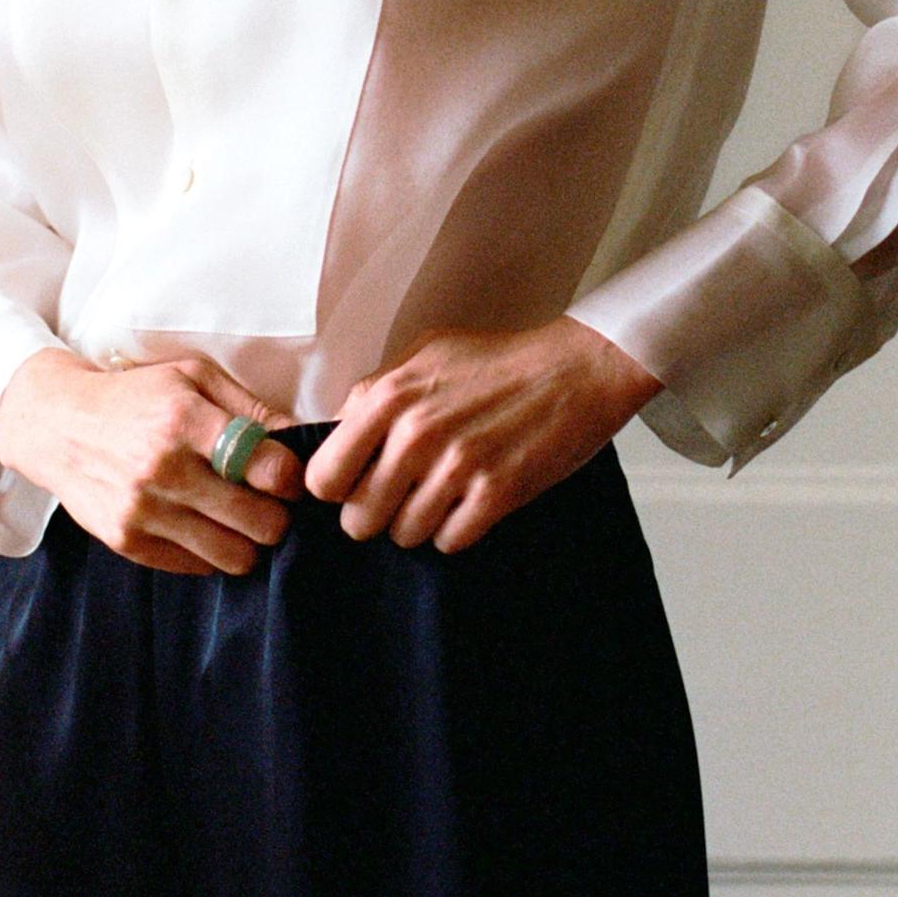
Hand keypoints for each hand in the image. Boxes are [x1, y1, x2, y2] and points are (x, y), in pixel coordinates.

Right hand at [0, 347, 306, 576]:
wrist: (59, 425)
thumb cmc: (137, 395)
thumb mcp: (192, 378)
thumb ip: (249, 408)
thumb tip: (301, 436)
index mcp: (185, 420)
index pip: (267, 468)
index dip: (291, 478)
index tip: (287, 477)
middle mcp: (164, 470)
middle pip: (259, 522)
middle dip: (277, 517)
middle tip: (270, 504)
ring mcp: (143, 512)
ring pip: (233, 556)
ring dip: (249, 542)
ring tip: (241, 520)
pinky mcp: (128, 542)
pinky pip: (196, 567)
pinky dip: (212, 553)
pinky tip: (206, 527)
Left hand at [302, 317, 662, 554]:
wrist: (574, 370)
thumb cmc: (498, 361)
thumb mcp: (424, 355)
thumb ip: (376, 393)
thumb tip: (337, 433)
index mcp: (388, 396)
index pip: (323, 477)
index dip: (338, 488)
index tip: (356, 484)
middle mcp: (415, 433)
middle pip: (359, 519)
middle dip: (377, 514)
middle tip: (402, 496)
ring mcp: (456, 466)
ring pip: (404, 535)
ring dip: (420, 521)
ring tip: (444, 492)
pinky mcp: (495, 493)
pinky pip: (449, 541)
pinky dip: (457, 528)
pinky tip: (471, 500)